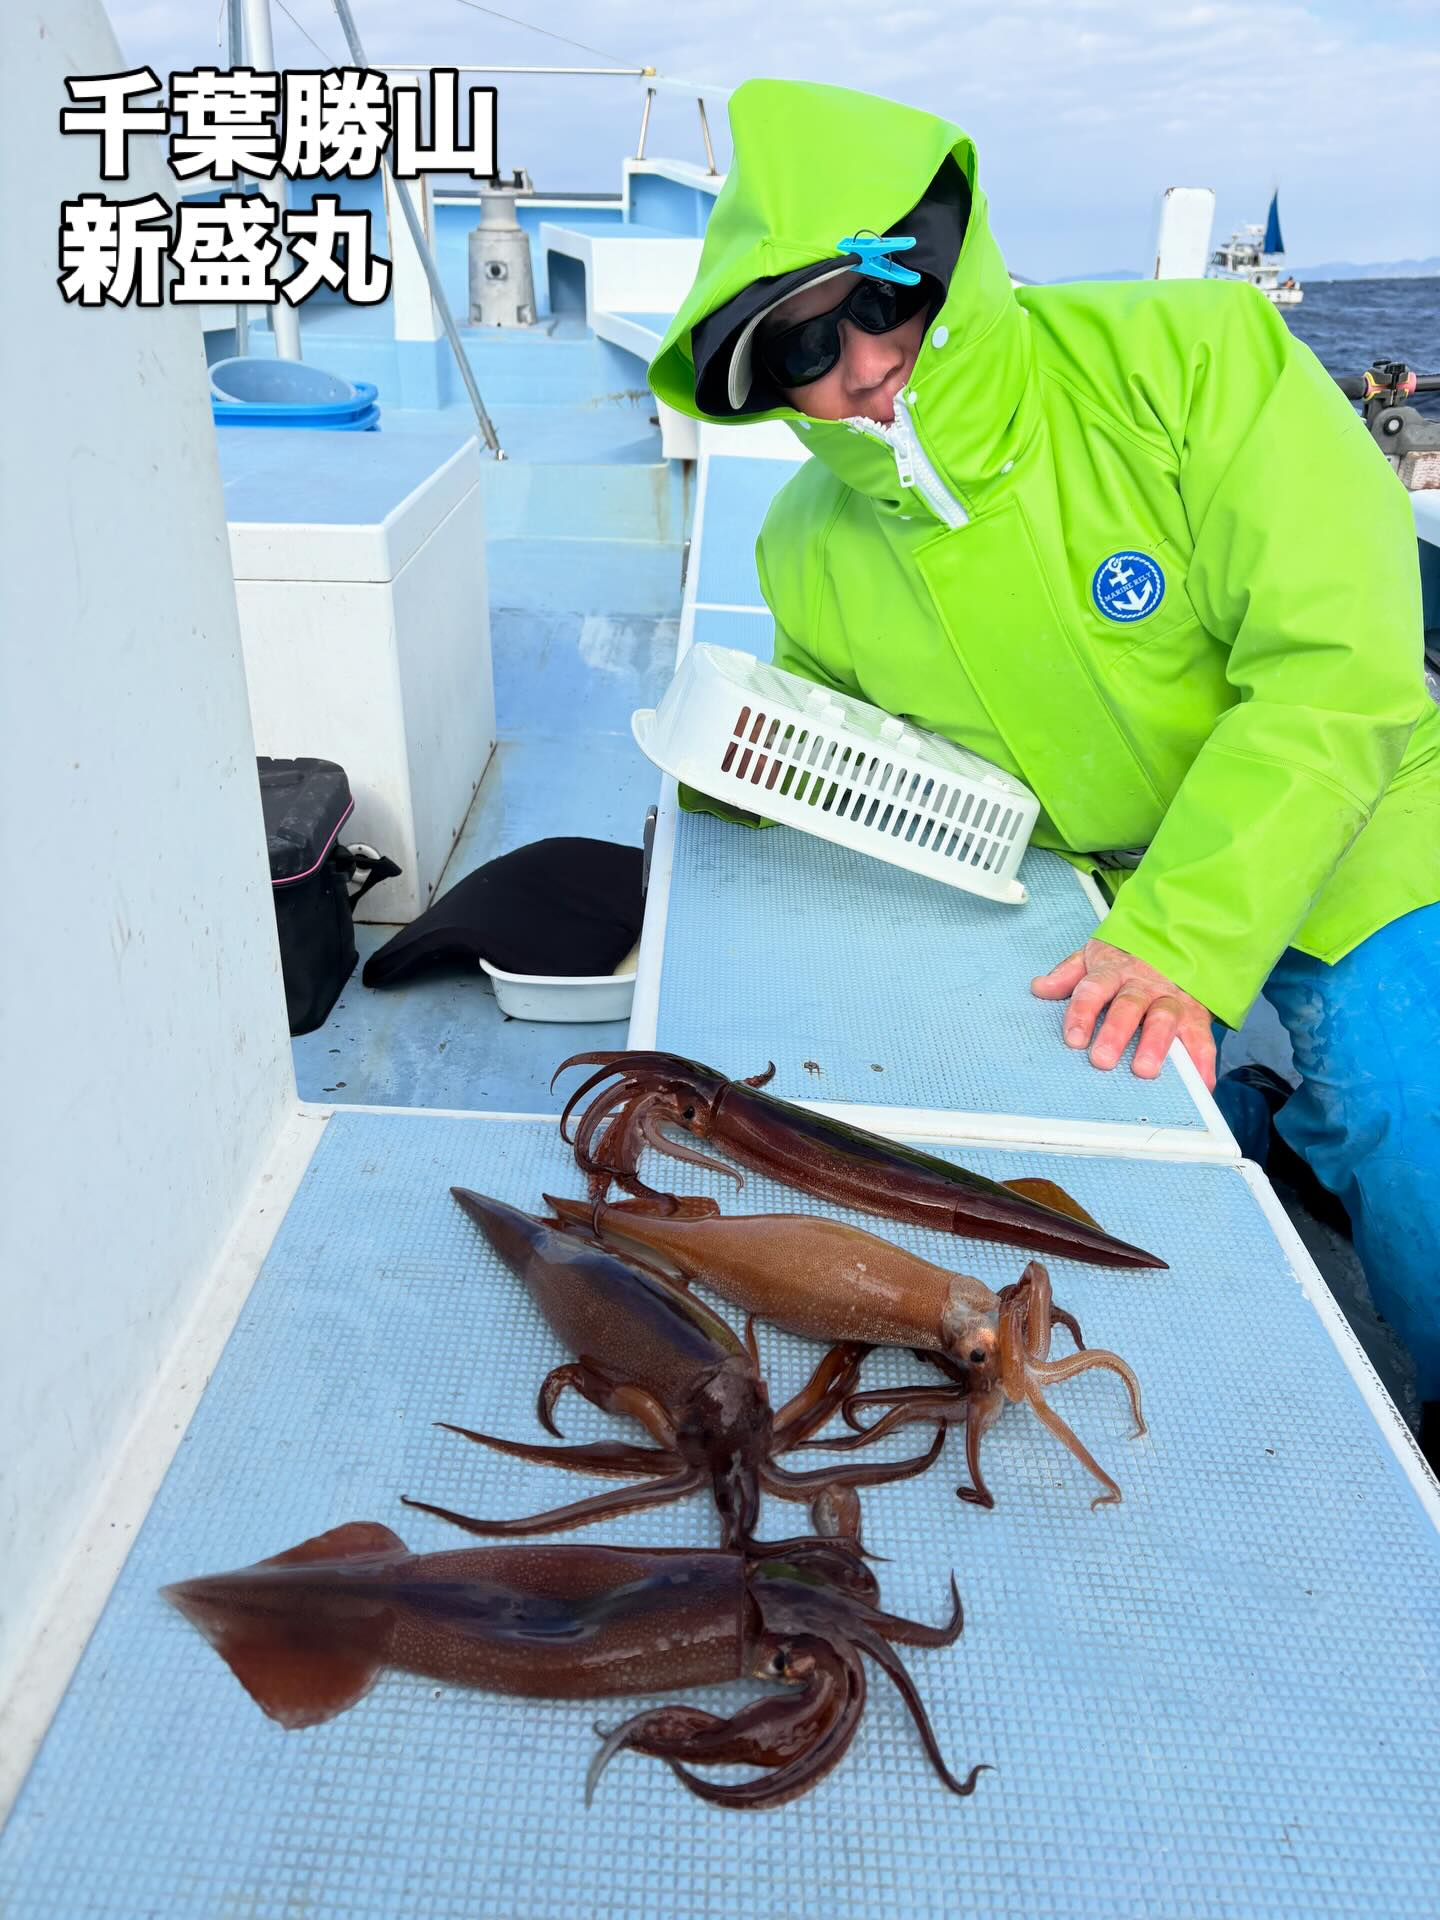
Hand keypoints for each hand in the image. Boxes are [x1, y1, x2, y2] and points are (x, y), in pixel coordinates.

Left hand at [1030, 938, 1216, 1088]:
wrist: (1177, 942)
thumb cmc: (1128, 959)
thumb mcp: (1094, 956)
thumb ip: (1068, 974)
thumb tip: (1040, 988)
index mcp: (1113, 970)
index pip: (1094, 989)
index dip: (1082, 1012)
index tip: (1074, 1038)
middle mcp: (1143, 984)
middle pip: (1128, 1006)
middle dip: (1115, 1033)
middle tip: (1102, 1060)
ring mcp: (1171, 997)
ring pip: (1164, 1018)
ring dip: (1155, 1045)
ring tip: (1144, 1070)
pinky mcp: (1196, 1013)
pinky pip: (1201, 1036)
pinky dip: (1202, 1060)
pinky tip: (1199, 1084)